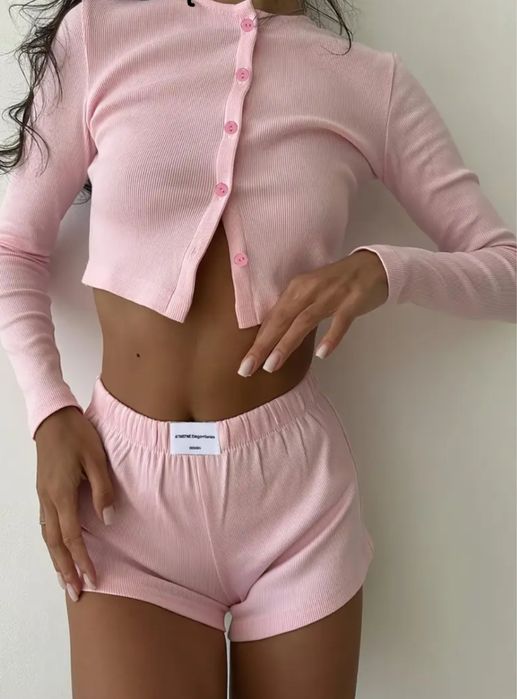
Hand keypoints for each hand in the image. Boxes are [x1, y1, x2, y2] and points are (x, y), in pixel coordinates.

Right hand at [35, 406, 115, 601]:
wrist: (53, 418)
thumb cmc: (78, 435)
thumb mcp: (97, 458)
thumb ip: (103, 489)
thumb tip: (108, 519)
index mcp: (61, 493)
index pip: (72, 536)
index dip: (82, 559)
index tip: (93, 578)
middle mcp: (48, 499)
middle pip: (54, 544)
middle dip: (65, 570)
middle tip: (76, 593)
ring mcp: (43, 496)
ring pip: (47, 536)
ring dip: (57, 560)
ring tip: (66, 581)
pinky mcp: (44, 492)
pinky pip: (46, 525)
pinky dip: (53, 544)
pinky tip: (60, 551)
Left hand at [237, 250, 387, 375]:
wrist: (374, 266)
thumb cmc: (338, 284)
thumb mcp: (311, 293)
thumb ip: (294, 311)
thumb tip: (271, 335)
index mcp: (297, 288)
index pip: (272, 318)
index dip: (257, 341)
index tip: (244, 364)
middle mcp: (310, 290)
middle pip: (281, 320)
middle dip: (263, 345)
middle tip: (247, 369)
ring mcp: (331, 295)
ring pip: (304, 321)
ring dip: (286, 344)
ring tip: (272, 365)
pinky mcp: (352, 301)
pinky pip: (340, 321)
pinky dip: (331, 337)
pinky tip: (322, 354)